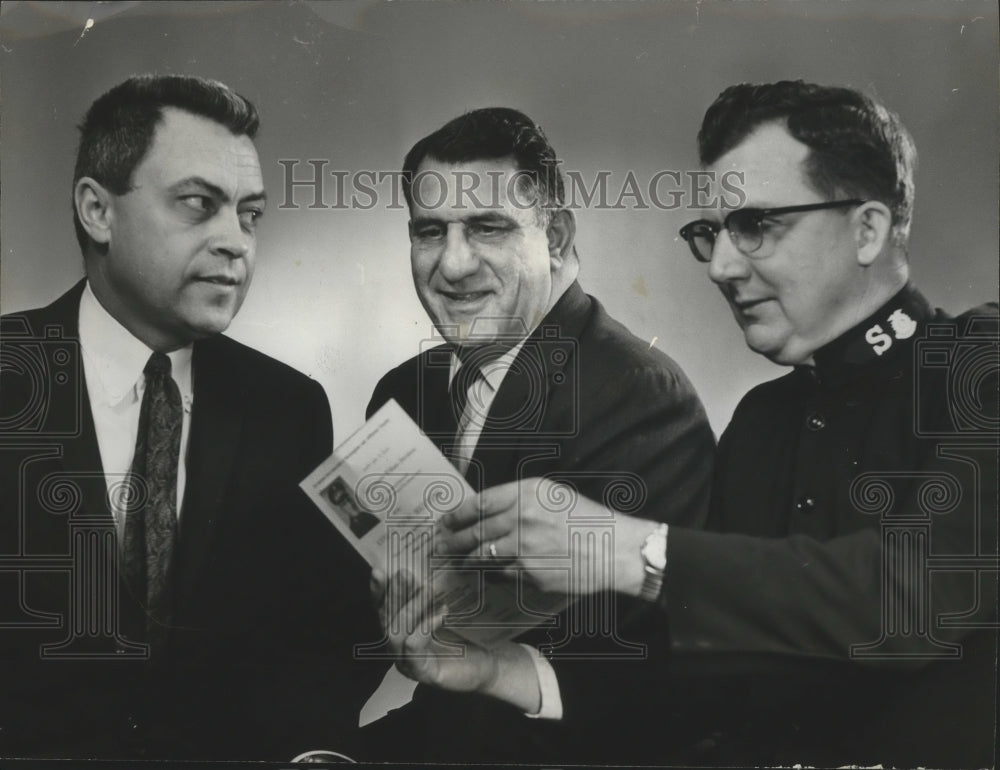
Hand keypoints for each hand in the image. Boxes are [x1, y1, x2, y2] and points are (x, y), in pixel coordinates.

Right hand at [371, 568, 496, 692]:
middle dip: (394, 594)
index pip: (383, 610)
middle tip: (405, 573)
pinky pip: (413, 647)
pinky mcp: (423, 673)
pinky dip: (424, 627)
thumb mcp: (445, 609)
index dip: (378, 591)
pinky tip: (441, 613)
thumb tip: (424, 564)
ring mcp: (409, 663)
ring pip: (396, 633)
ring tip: (427, 589)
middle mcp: (400, 648)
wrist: (490, 665)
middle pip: (386, 620)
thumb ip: (430, 594)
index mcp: (402, 632)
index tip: (379, 570)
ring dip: (411, 607)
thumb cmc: (468, 637)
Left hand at [436, 477, 655, 597]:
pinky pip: (500, 573)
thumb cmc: (585, 520)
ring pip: (482, 555)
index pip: (480, 503)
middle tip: (442, 544)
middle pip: (475, 530)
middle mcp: (522, 517)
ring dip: (466, 559)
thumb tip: (485, 510)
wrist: (612, 548)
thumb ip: (519, 499)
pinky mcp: (530, 572)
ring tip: (458, 561)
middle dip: (454, 540)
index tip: (446, 520)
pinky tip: (484, 574)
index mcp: (527, 493)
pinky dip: (490, 574)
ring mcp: (525, 547)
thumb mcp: (552, 495)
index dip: (457, 514)